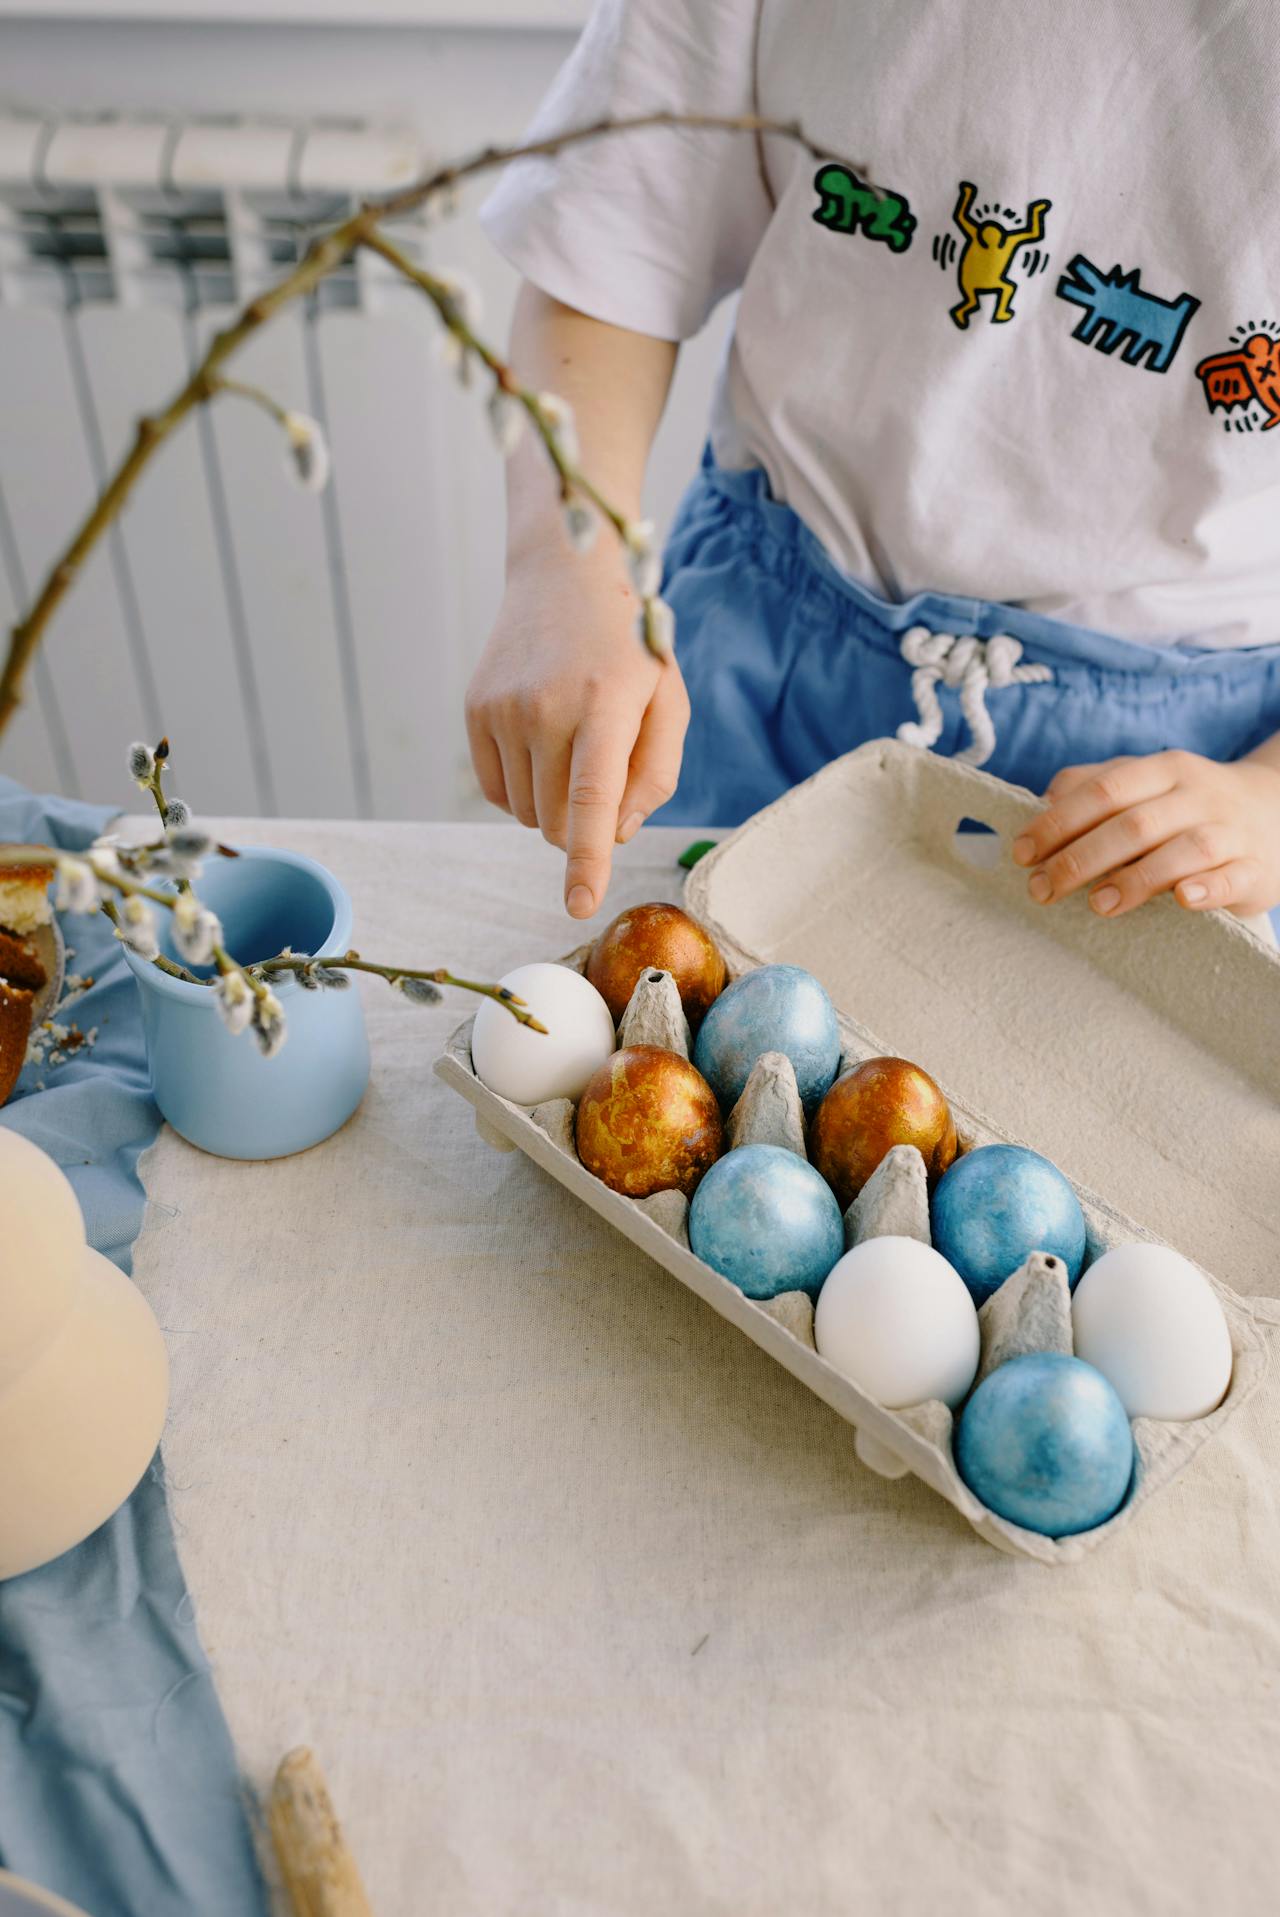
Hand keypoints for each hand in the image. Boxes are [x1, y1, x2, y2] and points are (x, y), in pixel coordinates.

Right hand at [465, 555, 688, 918]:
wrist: (564, 573)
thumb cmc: (629, 647)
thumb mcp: (667, 700)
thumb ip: (656, 774)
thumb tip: (615, 834)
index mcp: (605, 705)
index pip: (591, 799)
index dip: (586, 859)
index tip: (578, 905)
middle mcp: (546, 708)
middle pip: (559, 822)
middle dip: (584, 827)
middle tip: (603, 775)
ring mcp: (503, 710)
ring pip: (528, 814)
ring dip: (555, 805)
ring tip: (572, 746)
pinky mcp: (475, 711)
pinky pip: (499, 793)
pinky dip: (524, 790)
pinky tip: (541, 746)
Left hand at [1011, 749, 1279, 918]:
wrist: (1277, 813)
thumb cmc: (1188, 806)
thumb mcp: (1146, 783)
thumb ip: (1094, 784)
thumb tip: (1043, 802)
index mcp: (1163, 770)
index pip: (1104, 791)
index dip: (1058, 822)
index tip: (1022, 853)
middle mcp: (1197, 796)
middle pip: (1134, 824)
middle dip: (1081, 858)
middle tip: (1042, 889)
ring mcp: (1229, 831)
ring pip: (1183, 850)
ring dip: (1137, 879)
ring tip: (1098, 905)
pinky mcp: (1255, 869)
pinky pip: (1232, 877)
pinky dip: (1206, 888)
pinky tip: (1181, 899)